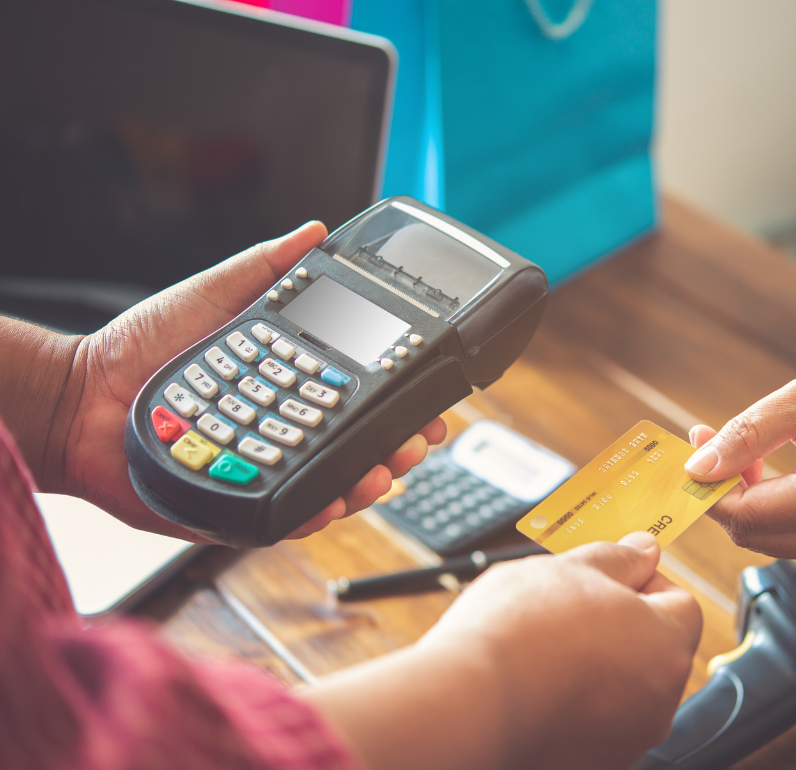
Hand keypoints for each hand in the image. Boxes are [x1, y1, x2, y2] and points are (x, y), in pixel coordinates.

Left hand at [54, 222, 445, 540]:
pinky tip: (334, 499)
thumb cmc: (144, 348)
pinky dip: (312, 513)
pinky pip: (282, 516)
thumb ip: (267, 265)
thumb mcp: (216, 294)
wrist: (82, 395)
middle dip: (397, 448)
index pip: (357, 401)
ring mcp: (261, 472)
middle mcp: (281, 435)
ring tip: (383, 471)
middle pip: (357, 449)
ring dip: (367, 484)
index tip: (429, 401)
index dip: (399, 404)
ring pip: (330, 488)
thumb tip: (314, 228)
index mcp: (287, 391)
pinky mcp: (234, 507)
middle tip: (416, 439)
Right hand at [303, 532, 701, 769]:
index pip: (681, 602)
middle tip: (569, 608)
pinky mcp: (596, 762)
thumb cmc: (518, 629)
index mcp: (665, 642)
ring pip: (624, 687)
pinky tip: (538, 687)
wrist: (468, 701)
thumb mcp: (571, 568)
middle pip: (654, 648)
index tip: (608, 576)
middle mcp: (660, 699)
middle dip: (620, 625)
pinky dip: (576, 704)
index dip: (645, 581)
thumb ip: (617, 558)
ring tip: (544, 648)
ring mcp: (628, 738)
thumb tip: (644, 548)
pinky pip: (596, 723)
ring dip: (597, 666)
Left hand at [684, 343, 795, 558]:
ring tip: (739, 453)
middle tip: (708, 445)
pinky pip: (789, 534)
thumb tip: (698, 468)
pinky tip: (761, 470)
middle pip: (753, 535)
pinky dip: (765, 508)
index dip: (710, 489)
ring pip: (767, 540)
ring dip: (742, 503)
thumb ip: (747, 434)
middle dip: (722, 495)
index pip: (749, 514)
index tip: (692, 451)